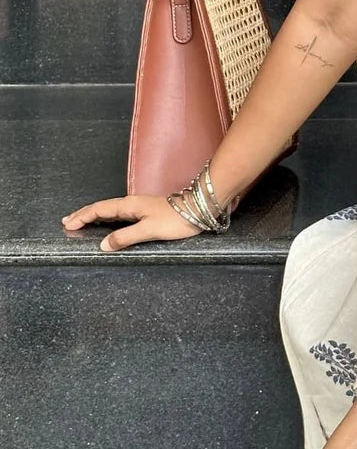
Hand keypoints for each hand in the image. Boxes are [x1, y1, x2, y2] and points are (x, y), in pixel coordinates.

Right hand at [61, 194, 203, 252]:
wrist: (197, 209)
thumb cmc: (175, 219)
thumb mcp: (149, 230)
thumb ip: (125, 237)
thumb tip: (103, 245)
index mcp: (128, 205)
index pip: (99, 209)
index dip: (83, 217)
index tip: (68, 224)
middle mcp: (130, 204)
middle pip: (101, 208)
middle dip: (83, 214)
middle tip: (67, 221)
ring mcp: (137, 207)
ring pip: (109, 210)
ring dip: (93, 215)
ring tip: (80, 221)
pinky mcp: (144, 212)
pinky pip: (118, 214)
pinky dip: (105, 217)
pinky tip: (105, 222)